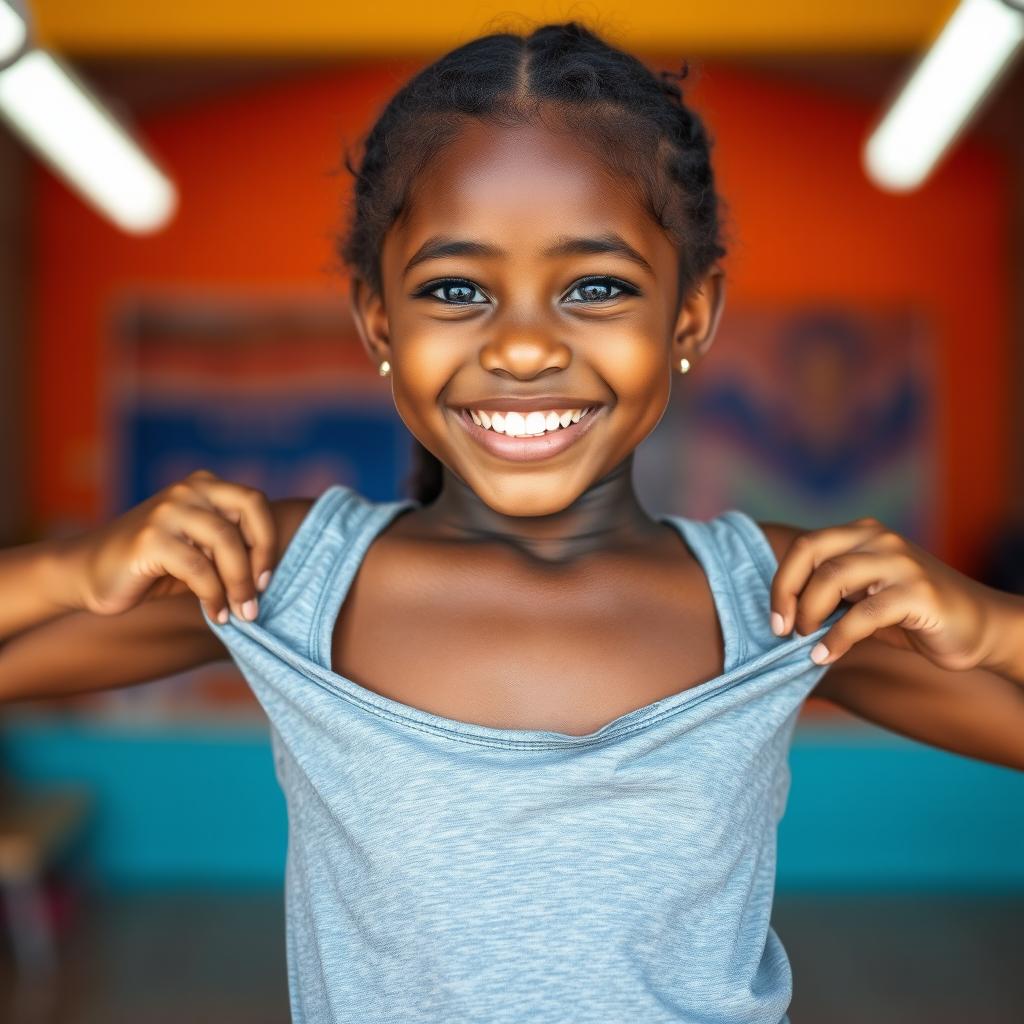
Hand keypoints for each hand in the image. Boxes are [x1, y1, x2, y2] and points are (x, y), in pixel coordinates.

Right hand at [66, 469, 276, 624]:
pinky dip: (214, 596)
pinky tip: (215, 615)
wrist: (86, 573)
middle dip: (261, 558)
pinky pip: (199, 569)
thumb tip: (274, 573)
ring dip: (239, 584)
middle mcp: (187, 490)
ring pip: (226, 543)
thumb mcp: (199, 552)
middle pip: (248, 511)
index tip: (267, 579)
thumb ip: (232, 549)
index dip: (268, 541)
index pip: (254, 502)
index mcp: (203, 487)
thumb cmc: (152, 567)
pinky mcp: (150, 538)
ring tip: (240, 614)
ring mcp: (167, 510)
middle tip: (257, 597)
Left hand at [770, 516, 1003, 671]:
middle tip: (784, 630)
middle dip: (786, 594)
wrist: (980, 629)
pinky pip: (862, 613)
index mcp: (863, 534)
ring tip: (807, 643)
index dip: (781, 583)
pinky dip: (837, 638)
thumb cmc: (912, 617)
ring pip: (832, 578)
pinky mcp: (918, 592)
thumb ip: (828, 594)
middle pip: (811, 554)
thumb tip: (782, 614)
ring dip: (810, 615)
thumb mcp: (862, 598)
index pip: (806, 547)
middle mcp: (880, 539)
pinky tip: (826, 656)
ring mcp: (901, 562)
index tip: (776, 620)